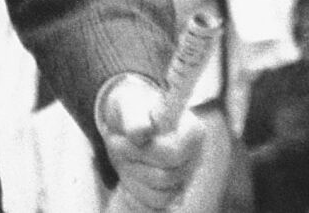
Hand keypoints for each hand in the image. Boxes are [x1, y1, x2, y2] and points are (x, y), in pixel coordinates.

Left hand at [98, 74, 204, 212]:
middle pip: (163, 176)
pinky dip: (135, 189)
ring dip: (131, 174)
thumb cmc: (133, 109)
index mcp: (192, 132)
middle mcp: (194, 158)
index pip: (172, 154)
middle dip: (133, 159)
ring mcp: (185, 178)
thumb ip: (135, 118)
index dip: (146, 150)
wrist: (127, 122)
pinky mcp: (173, 193)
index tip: (129, 137)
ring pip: (159, 194)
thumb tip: (140, 134)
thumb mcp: (130, 105)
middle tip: (115, 140)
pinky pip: (154, 204)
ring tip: (123, 154)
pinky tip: (129, 171)